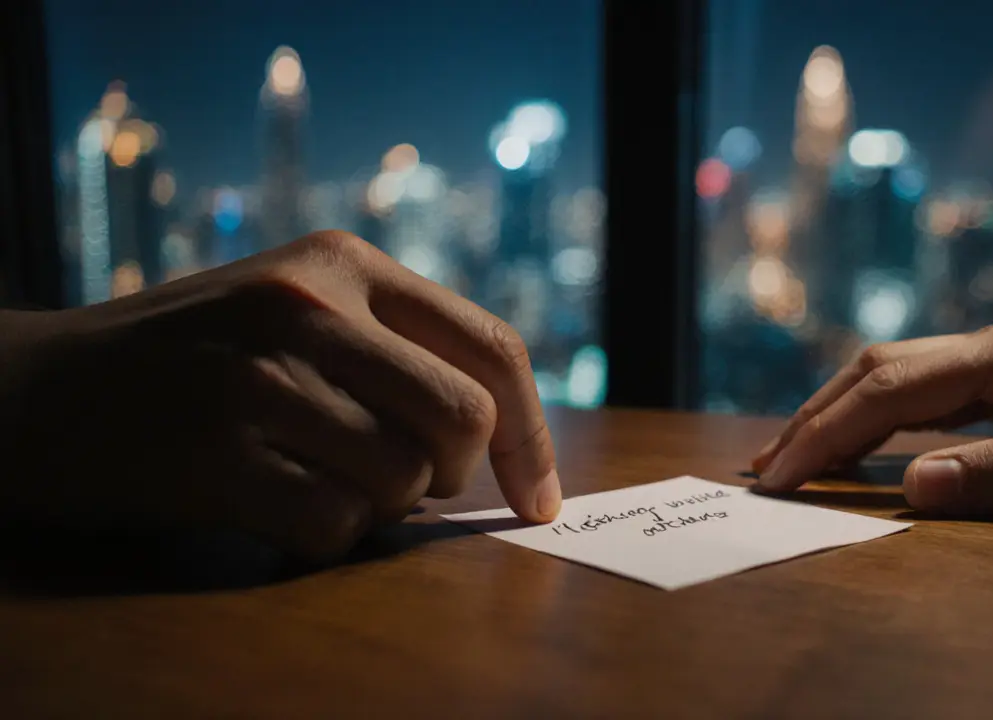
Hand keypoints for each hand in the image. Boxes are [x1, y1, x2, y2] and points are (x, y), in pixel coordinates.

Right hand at [0, 232, 560, 559]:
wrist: (38, 390)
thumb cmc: (189, 358)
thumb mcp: (292, 305)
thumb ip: (391, 346)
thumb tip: (501, 433)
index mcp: (343, 263)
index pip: (492, 346)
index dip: (532, 434)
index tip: (541, 497)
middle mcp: (311, 308)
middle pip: (463, 420)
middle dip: (453, 475)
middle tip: (408, 483)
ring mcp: (262, 379)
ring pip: (403, 481)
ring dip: (375, 505)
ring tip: (314, 476)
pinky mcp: (217, 454)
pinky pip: (335, 527)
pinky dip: (319, 535)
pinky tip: (270, 505)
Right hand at [751, 312, 992, 514]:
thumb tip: (913, 489)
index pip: (895, 390)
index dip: (829, 432)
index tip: (780, 477)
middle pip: (881, 369)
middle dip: (816, 418)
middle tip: (763, 471)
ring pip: (898, 377)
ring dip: (839, 414)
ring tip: (790, 456)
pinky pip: (929, 396)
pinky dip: (879, 420)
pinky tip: (859, 444)